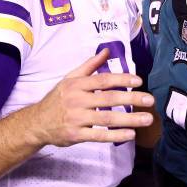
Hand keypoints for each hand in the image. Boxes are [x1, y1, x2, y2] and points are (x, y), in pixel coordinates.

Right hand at [30, 49, 154, 146]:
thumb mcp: (70, 78)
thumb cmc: (57, 99)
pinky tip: (130, 134)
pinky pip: (99, 135)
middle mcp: (77, 100)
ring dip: (129, 119)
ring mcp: (76, 119)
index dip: (121, 79)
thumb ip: (90, 65)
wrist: (37, 123)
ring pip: (107, 119)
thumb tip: (107, 50)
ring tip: (147, 119)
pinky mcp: (76, 135)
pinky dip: (115, 135)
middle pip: (108, 99)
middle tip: (150, 100)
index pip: (102, 80)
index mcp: (77, 84)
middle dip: (131, 99)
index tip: (138, 80)